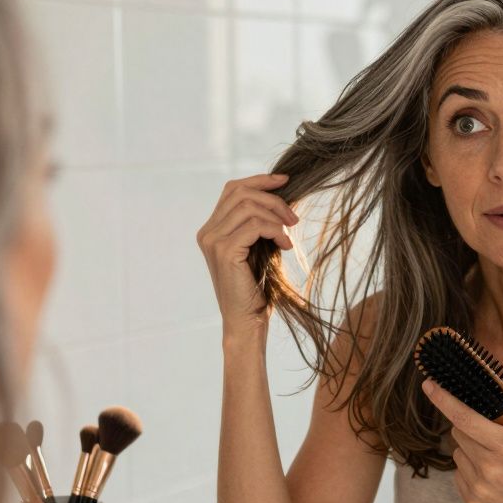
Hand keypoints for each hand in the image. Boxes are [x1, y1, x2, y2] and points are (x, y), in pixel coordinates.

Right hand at [195, 172, 297, 326]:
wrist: (248, 321)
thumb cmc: (257, 288)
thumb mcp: (260, 247)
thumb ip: (263, 221)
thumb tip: (283, 193)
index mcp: (212, 229)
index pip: (233, 189)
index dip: (260, 180)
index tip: (285, 181)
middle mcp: (207, 232)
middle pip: (241, 192)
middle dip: (273, 199)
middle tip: (294, 218)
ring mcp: (213, 240)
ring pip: (249, 206)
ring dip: (277, 216)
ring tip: (290, 234)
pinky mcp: (224, 251)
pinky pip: (255, 225)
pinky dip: (275, 230)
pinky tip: (285, 245)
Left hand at [422, 372, 502, 502]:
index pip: (464, 417)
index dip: (443, 398)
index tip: (429, 384)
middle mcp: (488, 468)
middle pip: (458, 433)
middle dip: (471, 427)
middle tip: (494, 435)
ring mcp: (478, 489)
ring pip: (457, 455)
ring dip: (471, 451)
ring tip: (499, 462)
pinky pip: (458, 476)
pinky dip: (470, 471)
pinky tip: (494, 479)